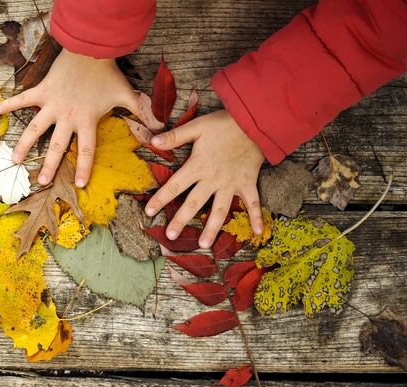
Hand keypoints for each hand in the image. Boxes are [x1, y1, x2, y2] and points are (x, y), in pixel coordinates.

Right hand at [0, 48, 138, 186]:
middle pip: (57, 147)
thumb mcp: (128, 95)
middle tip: (42, 182)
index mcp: (86, 121)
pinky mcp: (42, 91)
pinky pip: (22, 99)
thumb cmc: (108, 74)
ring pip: (35, 129)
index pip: (86, 150)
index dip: (83, 168)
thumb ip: (143, 113)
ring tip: (15, 161)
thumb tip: (163, 127)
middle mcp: (67, 117)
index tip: (79, 184)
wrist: (90, 50)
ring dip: (24, 145)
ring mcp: (52, 105)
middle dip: (50, 166)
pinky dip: (8, 104)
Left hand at [144, 110, 264, 247]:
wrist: (255, 123)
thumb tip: (153, 141)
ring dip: (212, 228)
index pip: (175, 186)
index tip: (148, 211)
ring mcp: (231, 184)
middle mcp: (213, 179)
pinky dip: (256, 218)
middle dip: (181, 220)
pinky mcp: (248, 184)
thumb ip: (176, 136)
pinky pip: (253, 203)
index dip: (160, 198)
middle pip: (194, 203)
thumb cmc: (224, 124)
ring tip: (204, 244)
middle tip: (170, 236)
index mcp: (198, 166)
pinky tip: (258, 233)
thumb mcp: (197, 126)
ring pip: (220, 210)